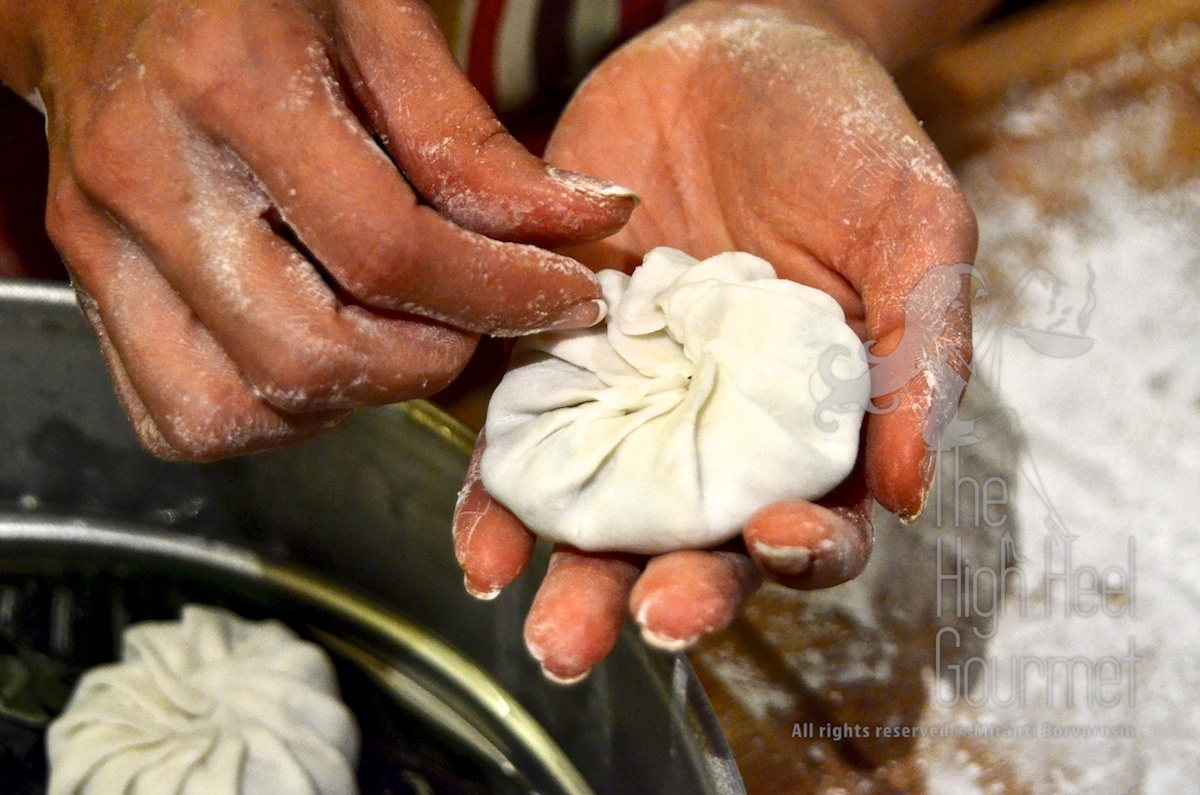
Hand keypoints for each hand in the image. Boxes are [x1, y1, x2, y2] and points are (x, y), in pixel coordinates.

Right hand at [0, 0, 635, 459]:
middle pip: (312, 353)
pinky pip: (178, 416)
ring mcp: (102, 241)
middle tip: (480, 324)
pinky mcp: (87, 283)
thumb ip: (473, 138)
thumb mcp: (379, 16)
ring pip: (238, 409)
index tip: (570, 298)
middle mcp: (150, 178)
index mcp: (231, 86)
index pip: (389, 254)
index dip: (501, 296)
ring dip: (349, 403)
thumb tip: (590, 222)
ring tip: (398, 339)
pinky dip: (270, 416)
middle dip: (430, 364)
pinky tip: (318, 352)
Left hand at [453, 0, 976, 681]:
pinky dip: (503, 493)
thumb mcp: (912, 222)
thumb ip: (923, 344)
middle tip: (634, 627)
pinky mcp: (558, 357)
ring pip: (605, 514)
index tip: (773, 541)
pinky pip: (525, 439)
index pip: (819, 520)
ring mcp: (635, 401)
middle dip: (670, 594)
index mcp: (818, 421)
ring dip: (574, 576)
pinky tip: (485, 535)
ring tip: (545, 628)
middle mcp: (721, 433)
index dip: (803, 552)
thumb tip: (914, 488)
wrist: (728, 53)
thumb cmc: (841, 136)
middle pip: (700, 543)